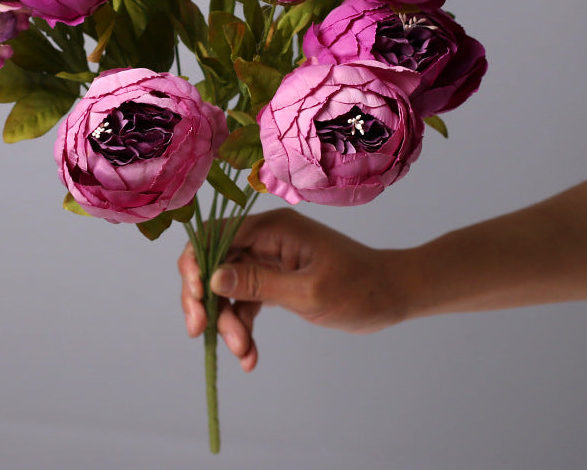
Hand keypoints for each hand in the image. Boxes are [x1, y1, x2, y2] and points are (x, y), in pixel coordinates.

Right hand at [178, 208, 403, 371]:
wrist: (391, 296)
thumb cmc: (358, 288)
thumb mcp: (307, 291)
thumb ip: (258, 284)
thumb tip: (212, 277)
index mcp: (272, 229)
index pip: (216, 235)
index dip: (196, 264)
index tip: (195, 300)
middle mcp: (265, 239)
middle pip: (215, 263)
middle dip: (207, 300)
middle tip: (203, 332)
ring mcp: (269, 259)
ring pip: (227, 287)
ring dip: (227, 321)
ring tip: (244, 353)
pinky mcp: (275, 280)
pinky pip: (246, 301)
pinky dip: (243, 327)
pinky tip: (249, 356)